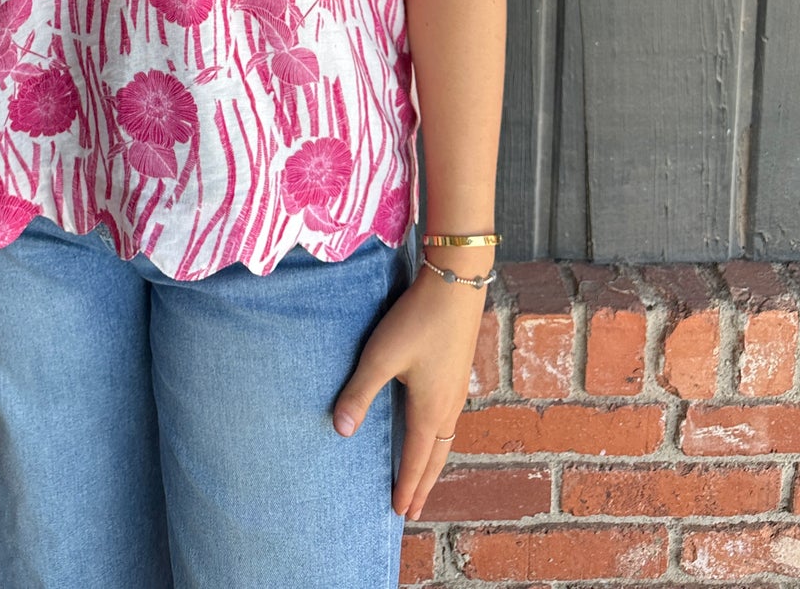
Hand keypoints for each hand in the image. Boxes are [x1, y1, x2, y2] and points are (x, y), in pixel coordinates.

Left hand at [331, 261, 485, 518]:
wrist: (456, 286)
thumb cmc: (416, 321)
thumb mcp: (381, 356)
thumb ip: (360, 392)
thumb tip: (341, 431)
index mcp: (430, 410)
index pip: (416, 460)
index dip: (407, 487)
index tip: (400, 512)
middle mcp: (449, 406)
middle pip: (436, 456)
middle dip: (424, 483)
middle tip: (415, 509)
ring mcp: (457, 389)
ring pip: (446, 437)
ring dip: (433, 461)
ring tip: (424, 475)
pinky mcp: (458, 371)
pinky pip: (450, 419)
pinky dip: (440, 437)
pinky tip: (434, 425)